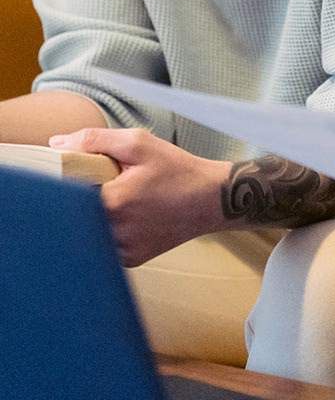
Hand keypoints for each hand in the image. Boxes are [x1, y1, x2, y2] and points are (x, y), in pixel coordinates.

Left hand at [50, 127, 229, 265]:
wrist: (211, 199)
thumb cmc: (178, 169)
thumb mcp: (139, 143)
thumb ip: (94, 140)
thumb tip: (56, 143)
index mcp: (113, 201)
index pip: (65, 193)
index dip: (67, 180)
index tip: (80, 171)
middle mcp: (116, 232)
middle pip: (76, 215)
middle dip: (83, 198)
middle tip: (106, 184)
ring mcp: (124, 250)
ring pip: (90, 232)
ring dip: (97, 215)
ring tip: (122, 199)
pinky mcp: (132, 260)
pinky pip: (107, 245)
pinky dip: (111, 230)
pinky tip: (131, 215)